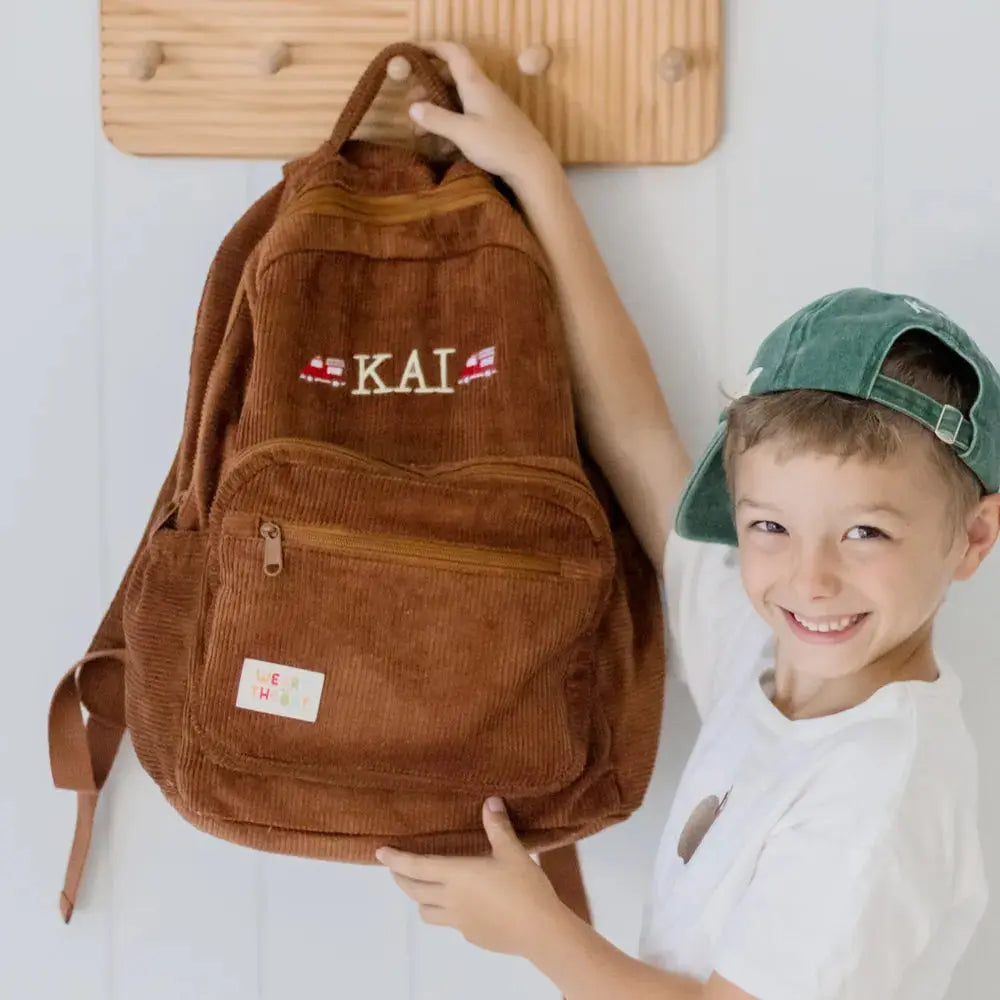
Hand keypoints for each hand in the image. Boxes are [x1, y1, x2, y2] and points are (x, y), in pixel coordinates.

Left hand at [375, 796, 565, 955]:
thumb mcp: (513, 852)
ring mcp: (459, 922)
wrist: (540, 931)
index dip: (395, 859)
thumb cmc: (524, 887)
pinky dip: (444, 912)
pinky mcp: (472, 936)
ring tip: (424, 888)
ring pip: (426, 912)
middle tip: (396, 868)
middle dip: (401, 878)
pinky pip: (448, 923)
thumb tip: (490, 801)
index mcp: (456, 875)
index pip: (416, 866)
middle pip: (414, 891)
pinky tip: (461, 906)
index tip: (379, 853)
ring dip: (419, 899)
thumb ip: (498, 827)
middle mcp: (451, 899)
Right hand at [404, 40, 560, 191]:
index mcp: (475, 84)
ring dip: (438, 108)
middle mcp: (483, 90)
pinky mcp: (494, 125)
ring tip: (420, 128)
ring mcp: (490, 108)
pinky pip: (467, 116)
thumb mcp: (463, 132)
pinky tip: (442, 144)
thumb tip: (412, 107)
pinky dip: (451, 123)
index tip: (413, 53)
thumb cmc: (499, 145)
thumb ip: (437, 119)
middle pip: (453, 76)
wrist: (533, 166)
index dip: (432, 47)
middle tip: (411, 102)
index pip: (453, 53)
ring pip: (458, 99)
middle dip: (430, 85)